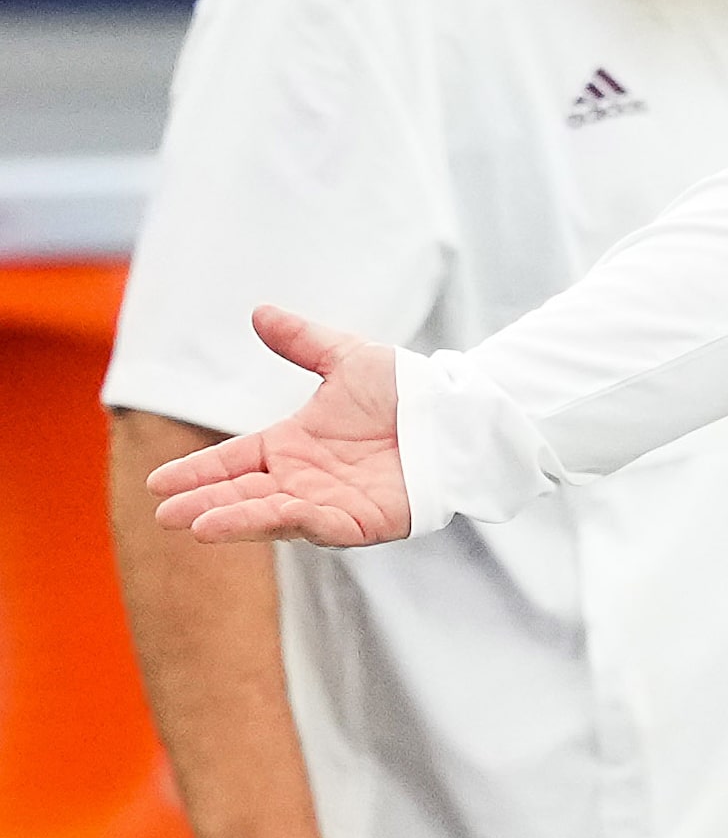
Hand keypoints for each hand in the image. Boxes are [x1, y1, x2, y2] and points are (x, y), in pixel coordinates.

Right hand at [149, 307, 409, 545]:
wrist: (459, 413)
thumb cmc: (407, 390)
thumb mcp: (349, 360)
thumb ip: (303, 342)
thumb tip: (260, 311)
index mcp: (293, 445)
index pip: (235, 461)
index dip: (198, 472)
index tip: (157, 483)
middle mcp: (303, 479)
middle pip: (244, 494)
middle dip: (206, 504)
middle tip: (165, 514)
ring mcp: (330, 504)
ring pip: (273, 515)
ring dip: (238, 521)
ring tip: (198, 525)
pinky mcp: (362, 523)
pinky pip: (322, 525)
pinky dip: (295, 521)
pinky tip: (272, 515)